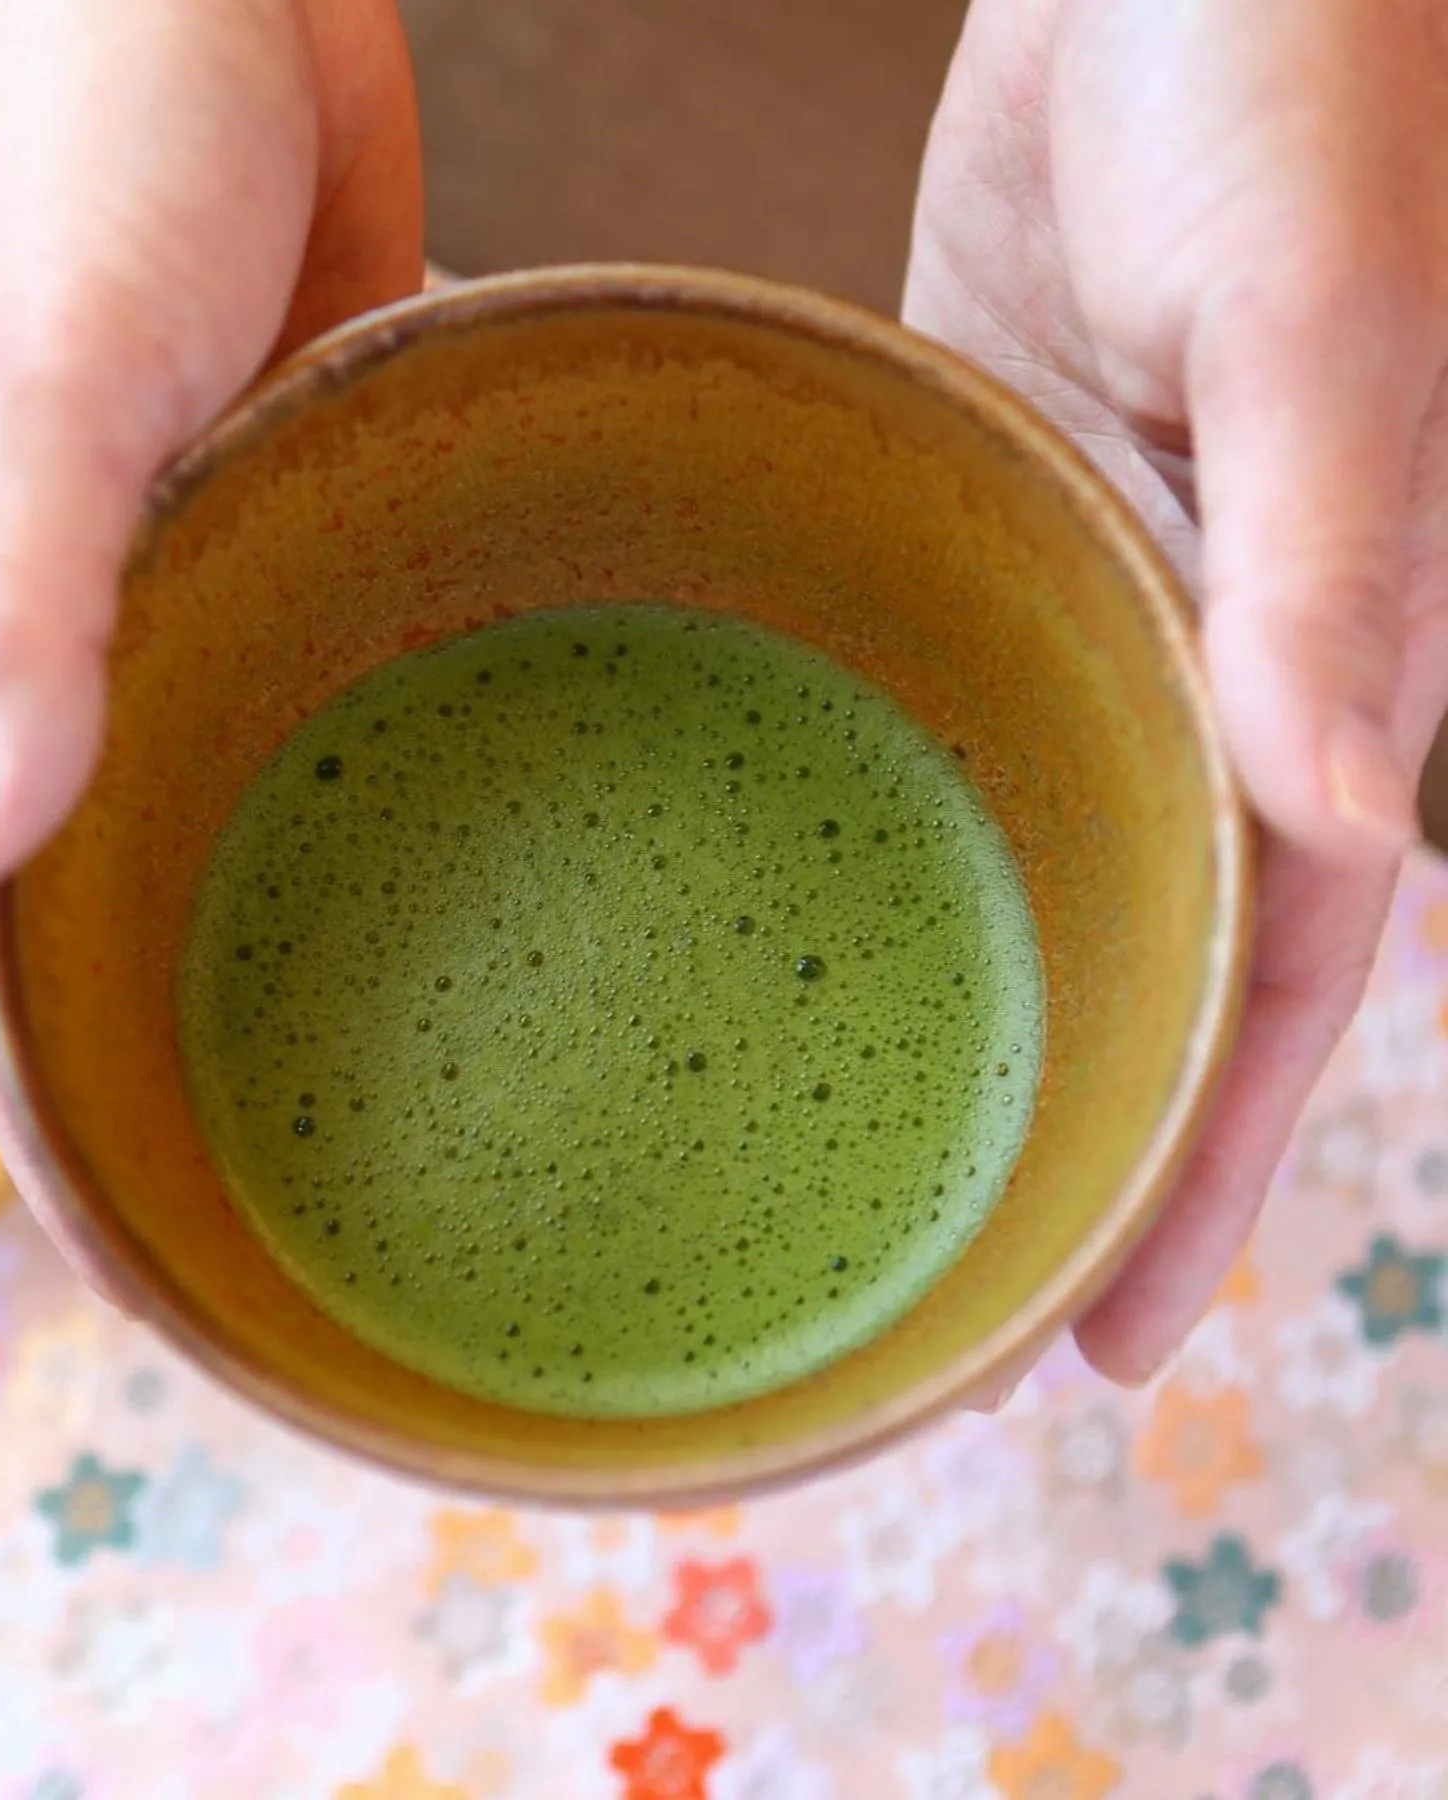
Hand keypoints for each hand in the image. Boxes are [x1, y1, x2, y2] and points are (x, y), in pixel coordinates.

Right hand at [0, 0, 423, 1271]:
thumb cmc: (80, 124)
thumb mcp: (43, 372)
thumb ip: (9, 609)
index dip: (37, 1095)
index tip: (145, 1247)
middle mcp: (29, 636)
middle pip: (82, 898)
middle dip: (168, 1048)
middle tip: (316, 1212)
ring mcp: (156, 582)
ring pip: (200, 805)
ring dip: (274, 925)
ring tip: (415, 1084)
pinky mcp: (272, 512)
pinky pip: (303, 686)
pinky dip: (356, 778)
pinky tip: (467, 861)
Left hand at [907, 0, 1447, 1383]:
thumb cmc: (1303, 78)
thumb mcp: (1324, 323)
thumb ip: (1328, 562)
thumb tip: (1350, 817)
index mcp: (1317, 663)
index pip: (1276, 986)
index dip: (1200, 1179)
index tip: (1093, 1353)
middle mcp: (1204, 658)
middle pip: (1141, 952)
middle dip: (1059, 1128)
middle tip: (922, 1296)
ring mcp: (1082, 585)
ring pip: (1034, 838)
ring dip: (965, 987)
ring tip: (828, 1138)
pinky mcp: (974, 495)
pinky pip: (932, 681)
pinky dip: (876, 792)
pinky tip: (769, 877)